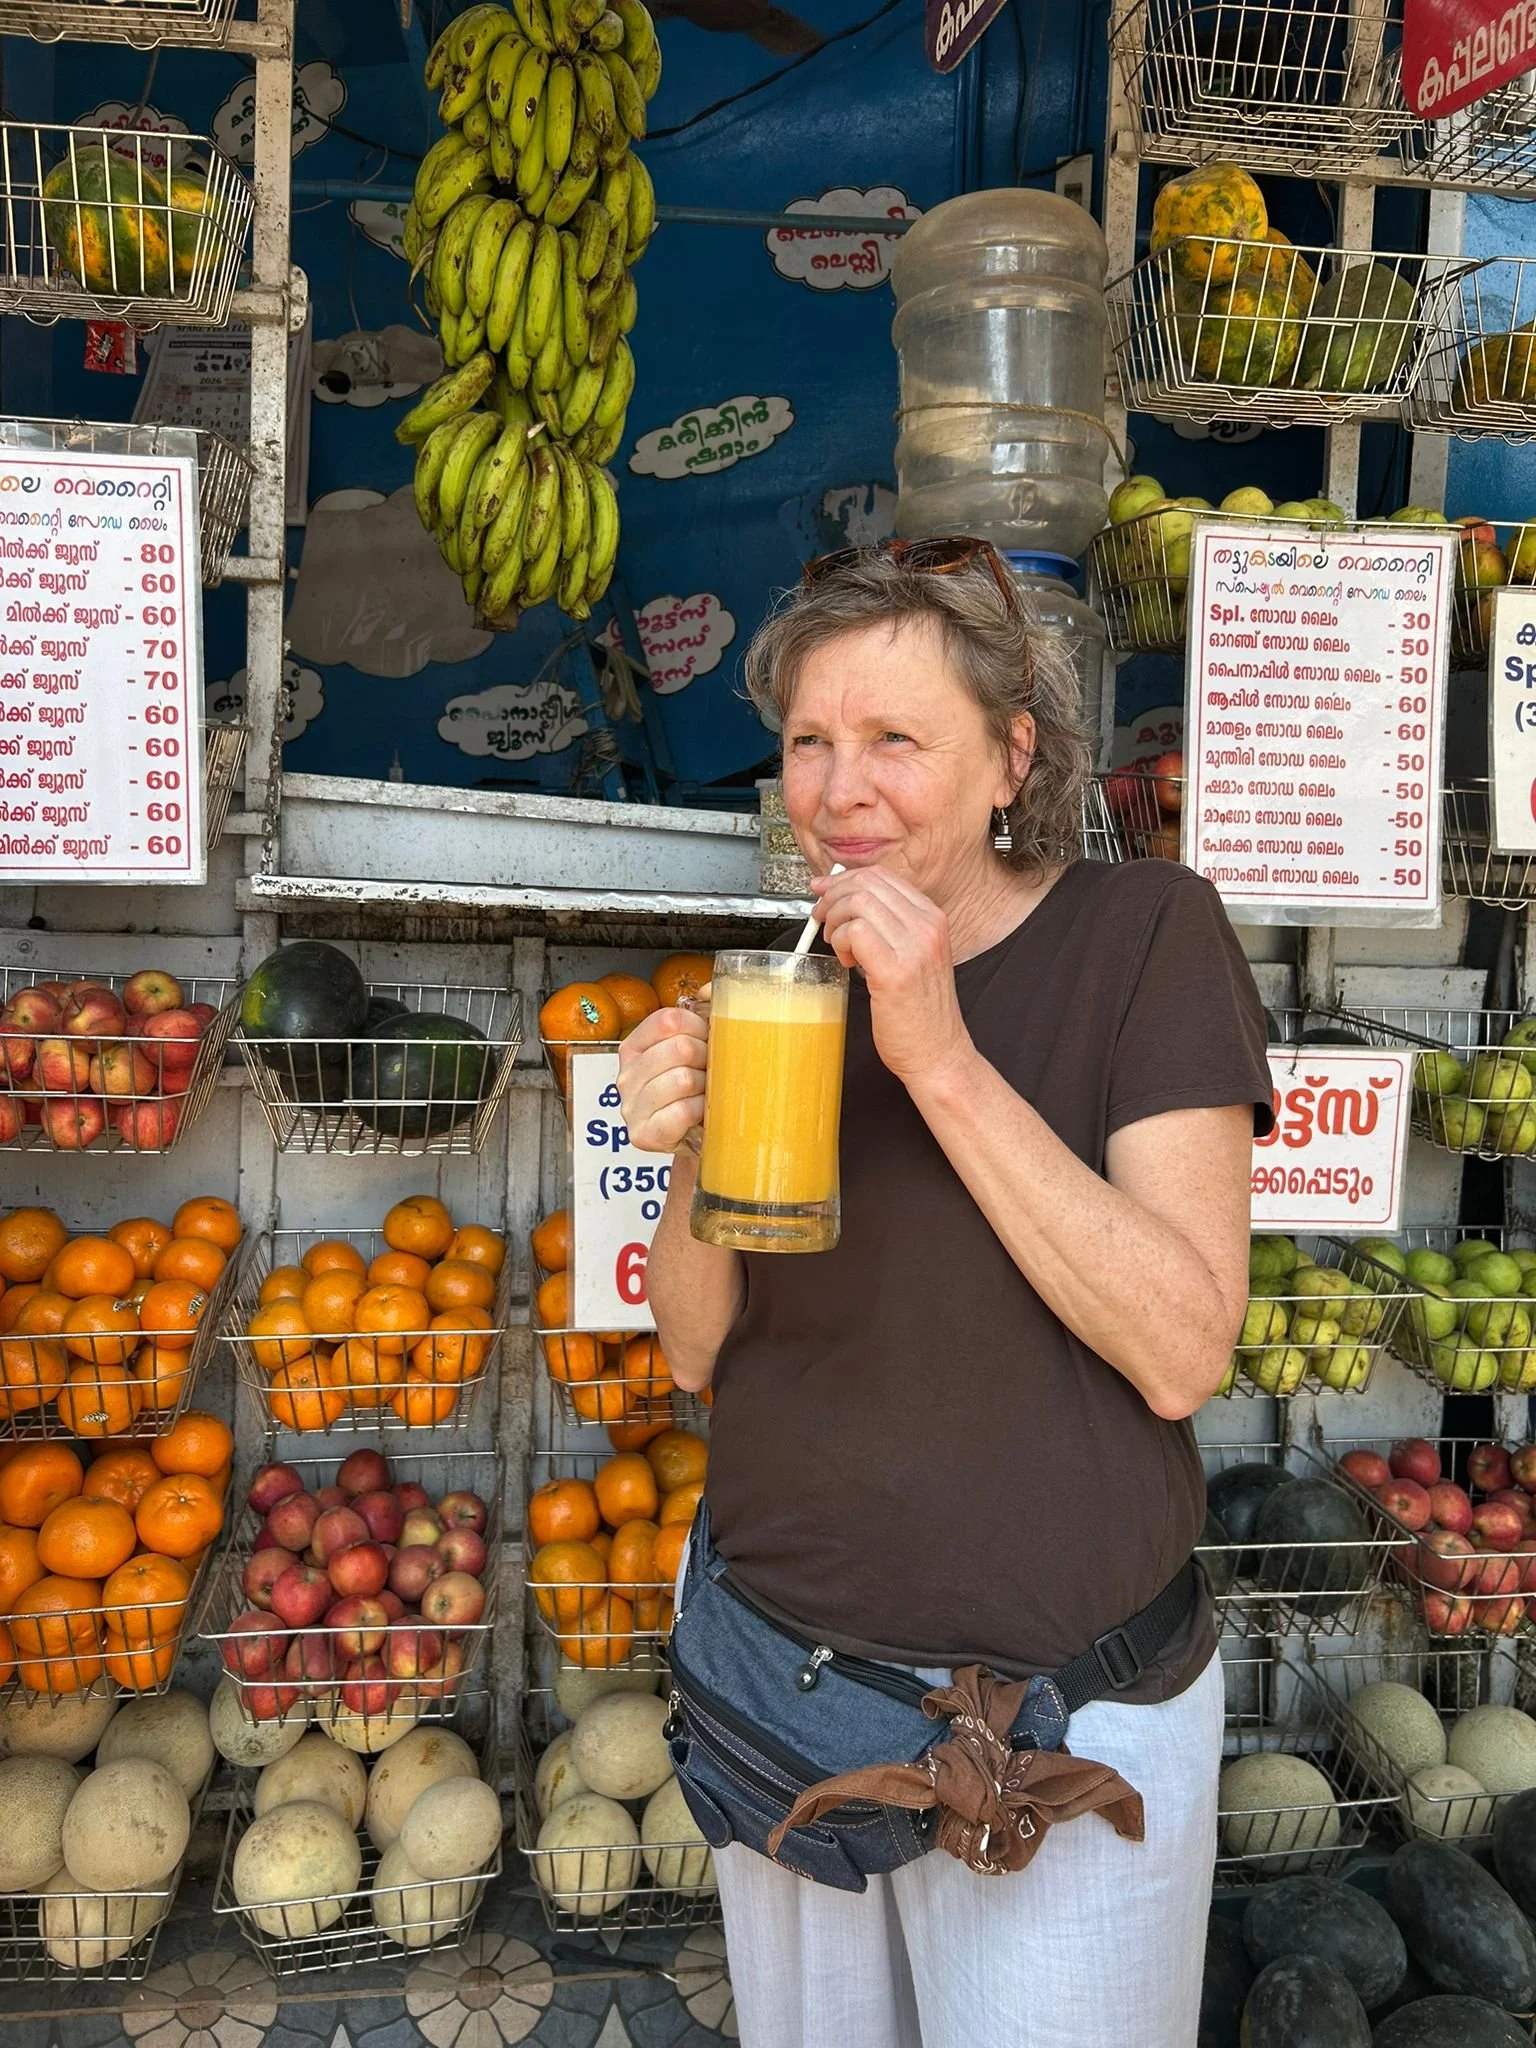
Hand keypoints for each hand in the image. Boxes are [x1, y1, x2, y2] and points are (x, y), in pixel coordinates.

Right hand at [617, 1003, 708, 1153]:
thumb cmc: (695, 1091)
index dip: (700, 1028)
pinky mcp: (644, 1134)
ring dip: (705, 1088)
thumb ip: (701, 1015)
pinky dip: (699, 1112)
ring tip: (704, 1094)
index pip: (669, 1020)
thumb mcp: (694, 1049)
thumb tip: (711, 990)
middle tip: (710, 1073)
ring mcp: (631, 1106)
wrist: (693, 1137)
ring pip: (683, 1080)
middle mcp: (626, 1075)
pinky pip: (682, 1112)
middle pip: (680, 1048)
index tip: (708, 1042)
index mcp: (634, 1047)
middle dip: (706, 1060)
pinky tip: (698, 1114)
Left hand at [814, 866, 972, 1085]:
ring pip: (857, 903)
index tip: (825, 890)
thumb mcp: (913, 956)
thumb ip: (889, 928)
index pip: (882, 876)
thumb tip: (848, 902)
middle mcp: (927, 927)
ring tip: (838, 946)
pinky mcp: (895, 972)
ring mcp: (914, 948)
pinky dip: (841, 942)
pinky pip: (855, 932)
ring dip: (835, 921)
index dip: (845, 879)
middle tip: (822, 919)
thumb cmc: (921, 1012)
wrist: (938, 1054)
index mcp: (932, 919)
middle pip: (866, 883)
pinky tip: (847, 961)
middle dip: (832, 897)